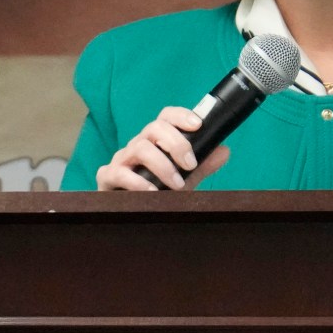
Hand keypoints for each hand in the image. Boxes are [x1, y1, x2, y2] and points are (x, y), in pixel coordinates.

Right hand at [94, 106, 229, 190]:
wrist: (134, 217)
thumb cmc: (158, 193)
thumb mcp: (185, 179)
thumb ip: (203, 166)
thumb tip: (224, 150)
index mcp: (156, 141)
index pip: (166, 117)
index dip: (180, 116)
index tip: (197, 125)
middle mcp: (138, 145)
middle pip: (154, 128)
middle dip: (176, 143)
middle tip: (190, 164)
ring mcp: (121, 160)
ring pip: (139, 147)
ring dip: (162, 165)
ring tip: (177, 184)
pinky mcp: (107, 177)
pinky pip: (118, 172)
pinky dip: (136, 181)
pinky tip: (151, 192)